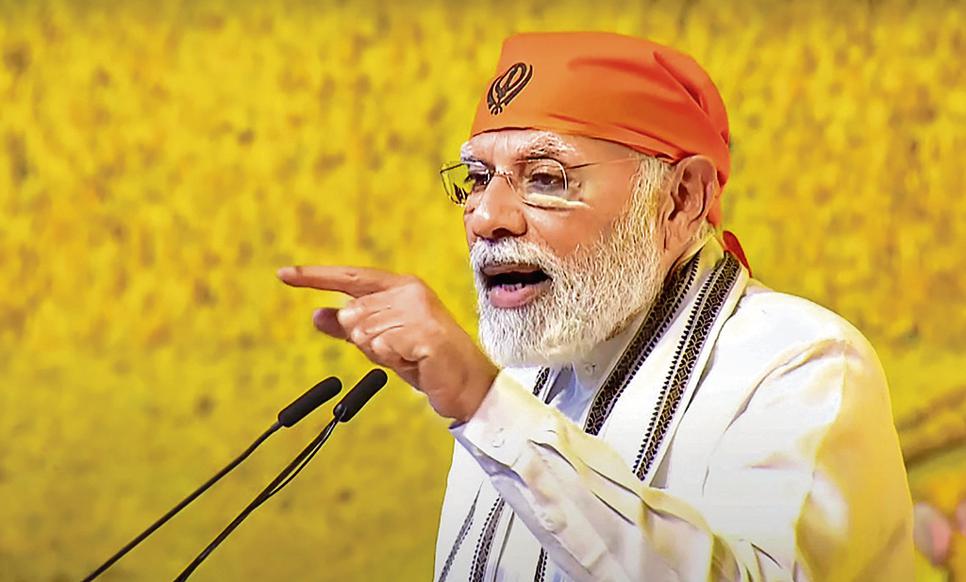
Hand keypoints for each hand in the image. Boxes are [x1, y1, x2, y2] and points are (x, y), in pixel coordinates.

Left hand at [277, 266, 498, 421]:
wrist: (466, 382)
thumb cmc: (426, 359)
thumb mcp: (382, 341)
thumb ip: (351, 327)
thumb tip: (316, 314)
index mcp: (401, 286)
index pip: (350, 278)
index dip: (315, 276)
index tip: (283, 273)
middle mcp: (408, 291)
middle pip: (352, 314)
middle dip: (364, 340)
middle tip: (396, 350)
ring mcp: (417, 309)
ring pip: (363, 332)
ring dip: (380, 352)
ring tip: (407, 355)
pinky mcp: (423, 331)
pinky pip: (381, 347)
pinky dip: (392, 359)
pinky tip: (414, 360)